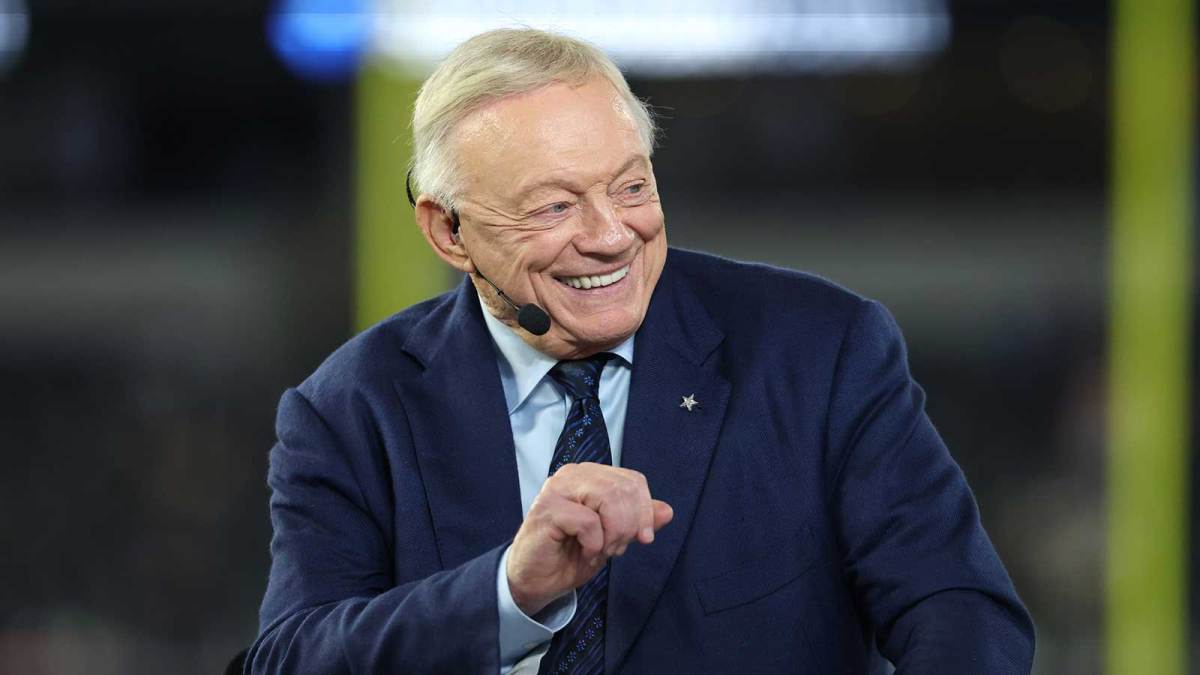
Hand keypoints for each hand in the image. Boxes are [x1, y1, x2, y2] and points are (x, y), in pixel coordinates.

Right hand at [505, 462, 673, 615]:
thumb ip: (638, 522)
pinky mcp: (547, 509)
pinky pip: (589, 522)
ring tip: (603, 550)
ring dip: (614, 533)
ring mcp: (557, 489)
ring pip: (608, 498)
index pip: (633, 480)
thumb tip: (667, 510)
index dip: (645, 511)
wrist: (536, 580)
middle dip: (630, 525)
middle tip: (617, 548)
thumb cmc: (571, 555)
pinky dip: (594, 543)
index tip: (642, 538)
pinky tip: (585, 551)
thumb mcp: (614, 538)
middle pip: (624, 488)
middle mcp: (572, 475)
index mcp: (589, 475)